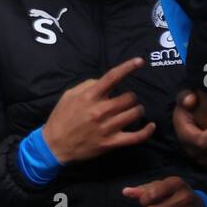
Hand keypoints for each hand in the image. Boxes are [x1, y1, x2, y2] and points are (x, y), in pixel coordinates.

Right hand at [41, 57, 155, 162]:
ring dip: (137, 110)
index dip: (127, 67)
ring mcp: (107, 127)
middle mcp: (100, 110)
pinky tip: (151, 126)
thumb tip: (104, 82)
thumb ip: (87, 86)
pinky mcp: (112, 142)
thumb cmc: (61, 117)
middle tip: (126, 100)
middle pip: (129, 97)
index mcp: (89, 96)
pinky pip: (137, 136)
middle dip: (130, 97)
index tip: (139, 61)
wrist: (55, 144)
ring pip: (135, 114)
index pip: (112, 77)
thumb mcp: (68, 96)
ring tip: (133, 111)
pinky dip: (147, 131)